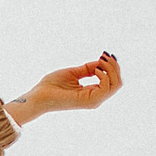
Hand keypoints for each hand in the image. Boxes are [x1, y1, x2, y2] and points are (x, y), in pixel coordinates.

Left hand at [7, 52, 121, 125]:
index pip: (112, 81)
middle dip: (114, 67)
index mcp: (91, 93)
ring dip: (111, 69)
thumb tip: (102, 61)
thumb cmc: (51, 85)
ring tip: (100, 61)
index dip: (112, 66)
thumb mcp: (73, 72)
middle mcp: (95, 98)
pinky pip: (107, 87)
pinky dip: (104, 75)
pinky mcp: (89, 101)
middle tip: (104, 56)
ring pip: (115, 85)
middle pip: (117, 83)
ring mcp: (93, 101)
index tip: (104, 54)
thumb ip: (88, 68)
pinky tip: (95, 69)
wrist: (38, 95)